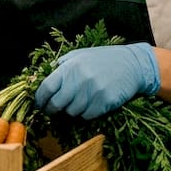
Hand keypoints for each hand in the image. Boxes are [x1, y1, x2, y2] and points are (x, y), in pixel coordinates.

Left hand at [34, 43, 159, 118]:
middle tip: (52, 110)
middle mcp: (80, 79)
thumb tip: (39, 78)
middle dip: (51, 109)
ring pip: (71, 112)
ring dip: (71, 110)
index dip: (40, 99)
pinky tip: (90, 104)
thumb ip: (60, 66)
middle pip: (56, 104)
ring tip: (77, 102)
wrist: (132, 64)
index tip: (39, 104)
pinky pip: (87, 116)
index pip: (47, 87)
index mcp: (70, 66)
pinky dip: (85, 113)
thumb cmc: (102, 59)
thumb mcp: (79, 55)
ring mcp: (93, 92)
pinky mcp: (105, 102)